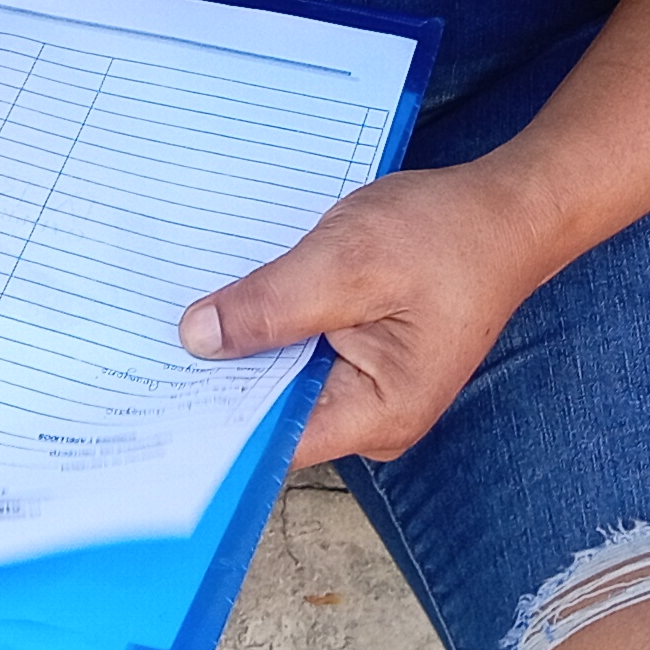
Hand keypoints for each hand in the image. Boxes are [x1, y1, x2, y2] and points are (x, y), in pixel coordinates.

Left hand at [178, 165, 550, 464]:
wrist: (511, 211)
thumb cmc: (447, 234)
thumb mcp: (349, 260)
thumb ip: (272, 305)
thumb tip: (195, 340)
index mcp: (376, 414)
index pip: (269, 438)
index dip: (206, 415)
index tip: (145, 390)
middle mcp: (371, 420)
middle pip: (270, 412)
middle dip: (216, 374)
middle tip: (139, 340)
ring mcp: (369, 392)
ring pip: (280, 379)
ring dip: (242, 344)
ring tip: (176, 313)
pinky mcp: (364, 361)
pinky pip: (299, 353)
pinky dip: (269, 326)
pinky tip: (232, 298)